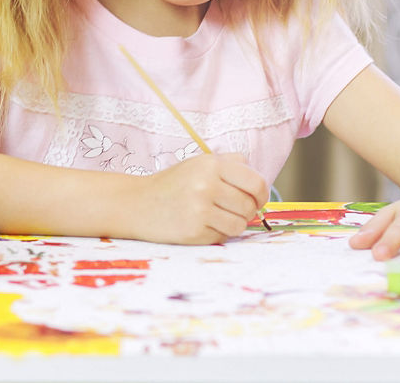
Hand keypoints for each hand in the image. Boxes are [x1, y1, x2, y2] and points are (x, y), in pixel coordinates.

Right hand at [131, 153, 267, 244]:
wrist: (138, 204)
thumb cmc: (174, 184)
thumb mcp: (200, 163)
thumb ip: (230, 163)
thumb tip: (257, 177)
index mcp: (211, 164)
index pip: (256, 182)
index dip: (261, 194)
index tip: (256, 199)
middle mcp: (207, 184)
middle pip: (249, 205)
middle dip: (247, 211)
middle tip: (232, 209)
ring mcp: (200, 209)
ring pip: (240, 224)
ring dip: (234, 224)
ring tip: (218, 217)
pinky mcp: (195, 231)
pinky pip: (223, 236)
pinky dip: (218, 233)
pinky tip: (203, 224)